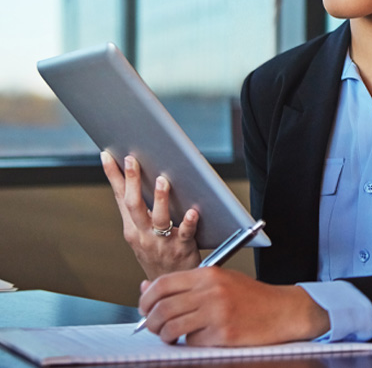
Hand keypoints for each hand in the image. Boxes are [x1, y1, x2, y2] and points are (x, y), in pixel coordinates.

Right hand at [101, 152, 200, 278]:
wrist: (167, 287)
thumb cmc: (157, 255)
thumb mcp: (140, 234)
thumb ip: (140, 210)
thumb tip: (141, 176)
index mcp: (132, 228)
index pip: (120, 197)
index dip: (113, 176)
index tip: (107, 155)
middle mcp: (143, 234)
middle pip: (133, 205)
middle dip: (132, 181)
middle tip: (132, 159)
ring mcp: (161, 242)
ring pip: (159, 218)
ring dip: (159, 199)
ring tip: (162, 181)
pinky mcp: (181, 248)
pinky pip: (185, 233)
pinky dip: (189, 222)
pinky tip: (194, 211)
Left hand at [138, 268, 329, 345]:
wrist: (282, 311)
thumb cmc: (252, 297)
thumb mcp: (220, 280)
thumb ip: (186, 284)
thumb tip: (148, 287)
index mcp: (209, 274)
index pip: (163, 284)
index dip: (146, 298)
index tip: (144, 308)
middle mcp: (211, 291)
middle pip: (162, 307)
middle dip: (150, 321)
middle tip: (153, 326)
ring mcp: (217, 313)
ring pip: (171, 327)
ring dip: (165, 336)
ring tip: (171, 336)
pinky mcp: (223, 334)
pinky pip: (191, 342)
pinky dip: (189, 343)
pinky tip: (199, 338)